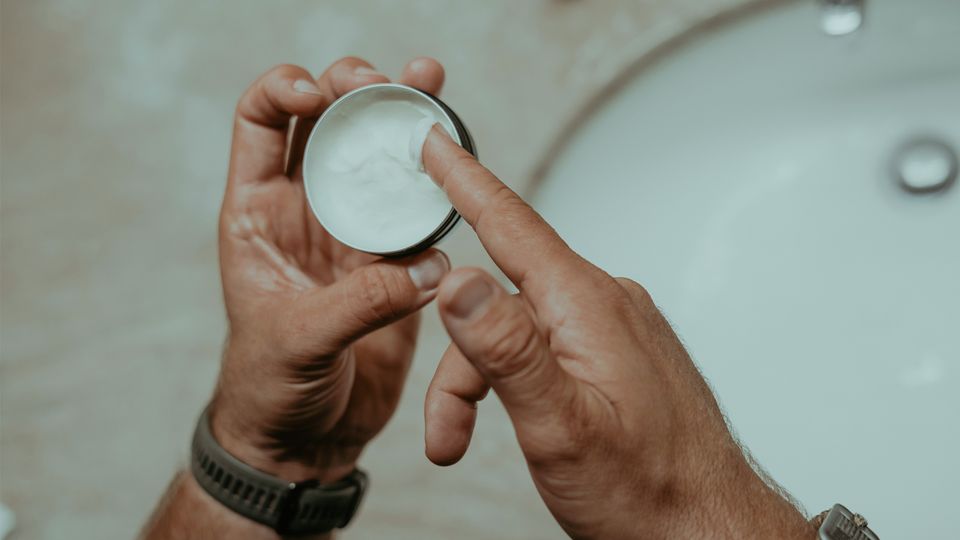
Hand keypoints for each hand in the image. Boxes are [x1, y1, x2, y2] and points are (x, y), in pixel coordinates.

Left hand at [211, 57, 449, 482]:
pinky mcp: (395, 264)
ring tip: (429, 82)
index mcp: (259, 213)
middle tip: (382, 82)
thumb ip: (358, 304)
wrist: (303, 438)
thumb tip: (424, 271)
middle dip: (353, 88)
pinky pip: (419, 213)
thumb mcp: (298, 341)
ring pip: (379, 157)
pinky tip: (457, 160)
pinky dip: (439, 186)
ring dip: (402, 118)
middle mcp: (308, 211)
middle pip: (328, 122)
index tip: (318, 94)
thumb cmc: (271, 388)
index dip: (284, 91)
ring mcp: (354, 234)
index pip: (260, 122)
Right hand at [421, 128, 814, 538]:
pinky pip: (548, 346)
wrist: (708, 530)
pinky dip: (519, 382)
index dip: (464, 179)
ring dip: (485, 385)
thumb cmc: (646, 491)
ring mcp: (613, 328)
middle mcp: (604, 303)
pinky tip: (525, 423)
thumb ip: (506, 349)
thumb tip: (458, 279)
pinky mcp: (617, 353)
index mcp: (587, 306)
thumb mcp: (560, 427)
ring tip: (470, 446)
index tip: (435, 140)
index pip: (512, 224)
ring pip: (519, 331)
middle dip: (461, 364)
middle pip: (500, 300)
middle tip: (443, 435)